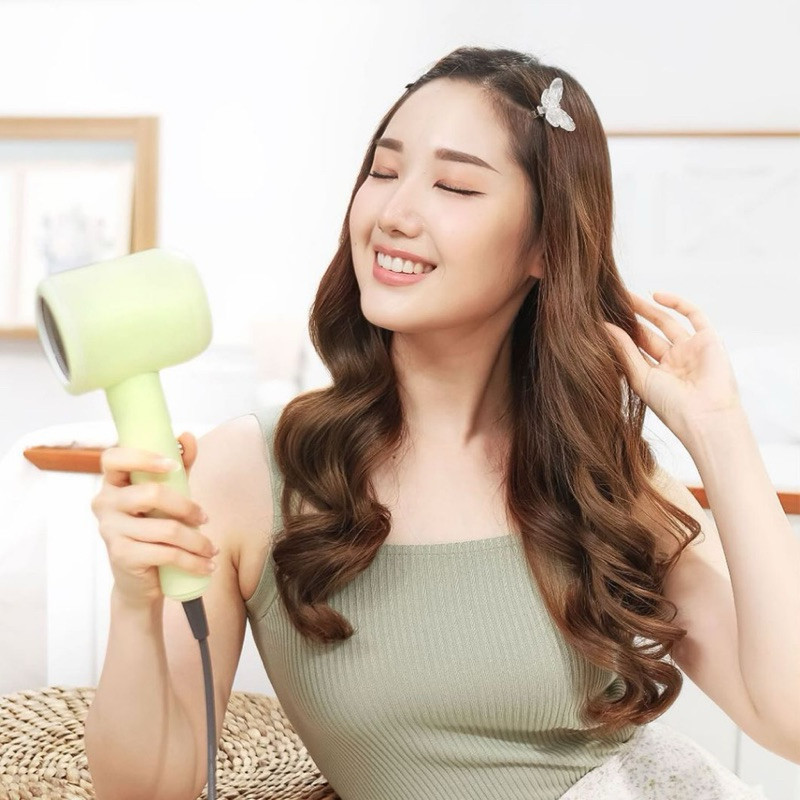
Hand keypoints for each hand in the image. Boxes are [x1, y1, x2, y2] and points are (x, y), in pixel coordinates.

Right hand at [91, 431, 216, 609]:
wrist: (139, 581)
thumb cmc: (153, 529)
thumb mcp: (167, 495)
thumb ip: (178, 466)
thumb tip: (187, 436)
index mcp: (113, 483)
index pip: (114, 458)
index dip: (143, 457)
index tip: (173, 465)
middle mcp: (105, 504)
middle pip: (151, 493)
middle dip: (187, 506)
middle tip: (205, 518)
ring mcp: (110, 531)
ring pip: (166, 529)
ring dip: (197, 541)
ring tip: (212, 549)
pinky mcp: (122, 556)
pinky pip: (166, 554)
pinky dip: (193, 561)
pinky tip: (207, 565)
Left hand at [603, 290, 741, 442]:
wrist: (705, 417)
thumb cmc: (671, 406)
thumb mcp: (640, 377)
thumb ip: (623, 351)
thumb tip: (603, 328)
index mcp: (657, 375)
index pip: (635, 349)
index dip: (620, 334)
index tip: (601, 320)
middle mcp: (674, 362)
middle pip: (648, 334)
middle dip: (630, 319)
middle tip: (611, 302)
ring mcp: (691, 350)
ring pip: (666, 322)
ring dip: (647, 309)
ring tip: (625, 295)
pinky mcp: (709, 340)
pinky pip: (694, 315)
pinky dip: (677, 303)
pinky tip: (655, 295)